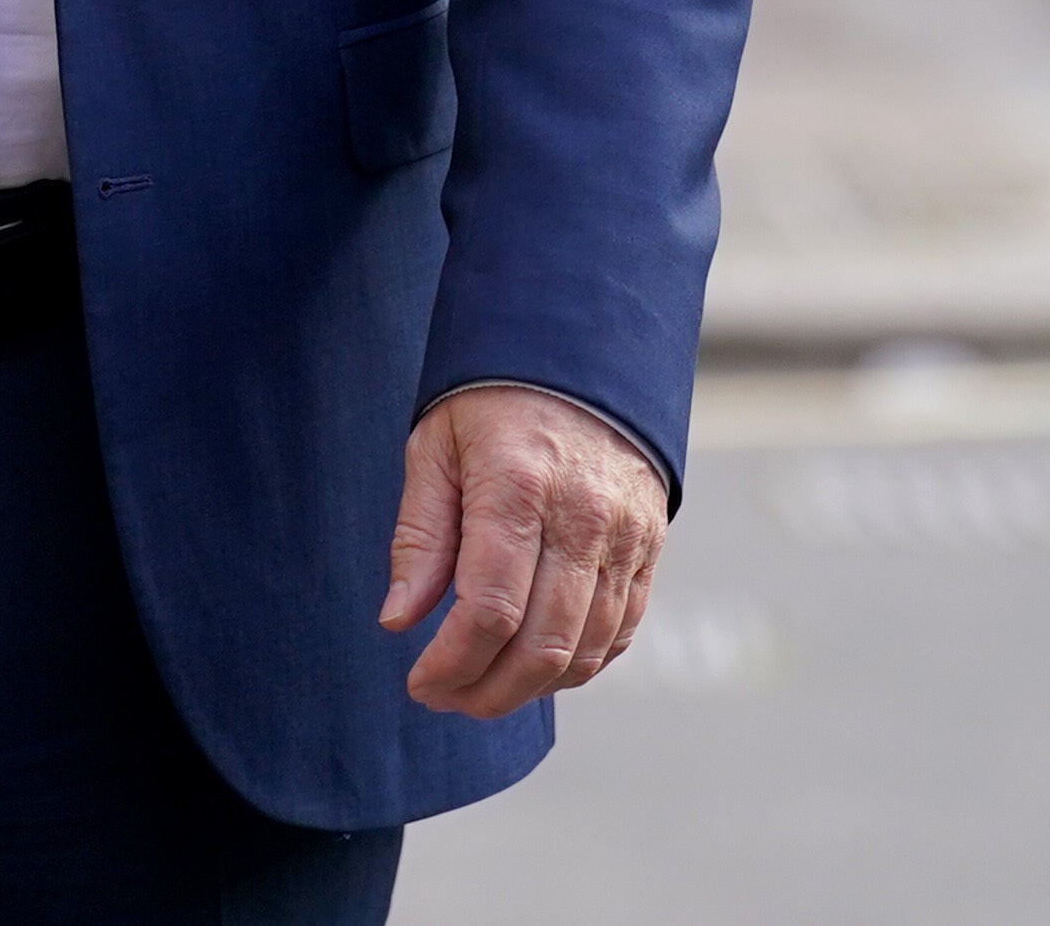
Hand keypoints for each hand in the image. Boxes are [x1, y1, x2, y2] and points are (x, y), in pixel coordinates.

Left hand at [382, 389, 667, 715]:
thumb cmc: (490, 401)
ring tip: (481, 688)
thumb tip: (398, 620)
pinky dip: (577, 666)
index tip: (419, 680)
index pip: (491, 610)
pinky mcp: (651, 547)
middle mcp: (584, 518)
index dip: (451, 663)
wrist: (580, 352)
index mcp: (519, 488)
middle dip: (486, 692)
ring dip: (530, 689)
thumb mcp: (435, 447)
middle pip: (542, 645)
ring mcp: (627, 536)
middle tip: (445, 698)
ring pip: (585, 650)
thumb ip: (420, 537)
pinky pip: (620, 632)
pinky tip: (534, 667)